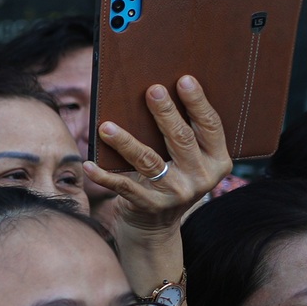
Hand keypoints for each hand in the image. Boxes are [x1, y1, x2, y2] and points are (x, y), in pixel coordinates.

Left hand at [85, 76, 230, 232]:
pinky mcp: (149, 205)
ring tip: (106, 127)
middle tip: (152, 90)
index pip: (210, 127)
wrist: (156, 226)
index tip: (184, 79)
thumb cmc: (169, 178)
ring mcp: (176, 193)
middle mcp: (201, 178)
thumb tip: (159, 93)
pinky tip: (88, 164)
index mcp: (218, 161)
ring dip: (125, 142)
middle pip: (181, 139)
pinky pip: (123, 187)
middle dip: (165, 112)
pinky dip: (103, 176)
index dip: (197, 103)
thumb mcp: (186, 160)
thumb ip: (183, 135)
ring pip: (148, 161)